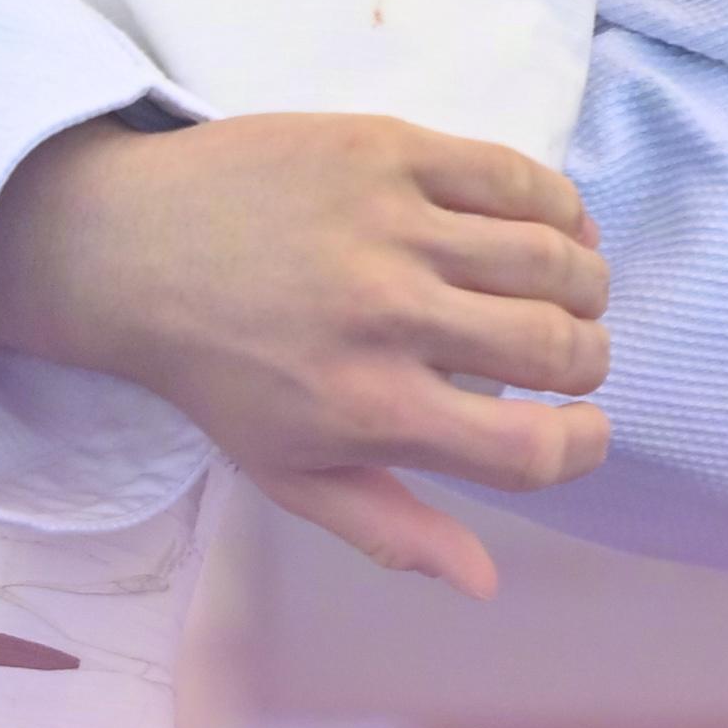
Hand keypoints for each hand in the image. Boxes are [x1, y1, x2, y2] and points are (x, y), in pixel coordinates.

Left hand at [0, 111, 610, 597]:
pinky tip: (558, 223)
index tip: (587, 432)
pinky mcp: (387, 147)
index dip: (583, 446)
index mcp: (372, 411)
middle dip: (590, 359)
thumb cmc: (218, 372)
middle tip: (580, 356)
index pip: (527, 449)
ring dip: (585, 279)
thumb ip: (393, 531)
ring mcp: (392, 223)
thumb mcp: (291, 476)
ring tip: (578, 291)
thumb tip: (485, 580)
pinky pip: (508, 172)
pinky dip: (555, 202)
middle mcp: (391, 317)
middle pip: (553, 344)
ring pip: (545, 253)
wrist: (137, 246)